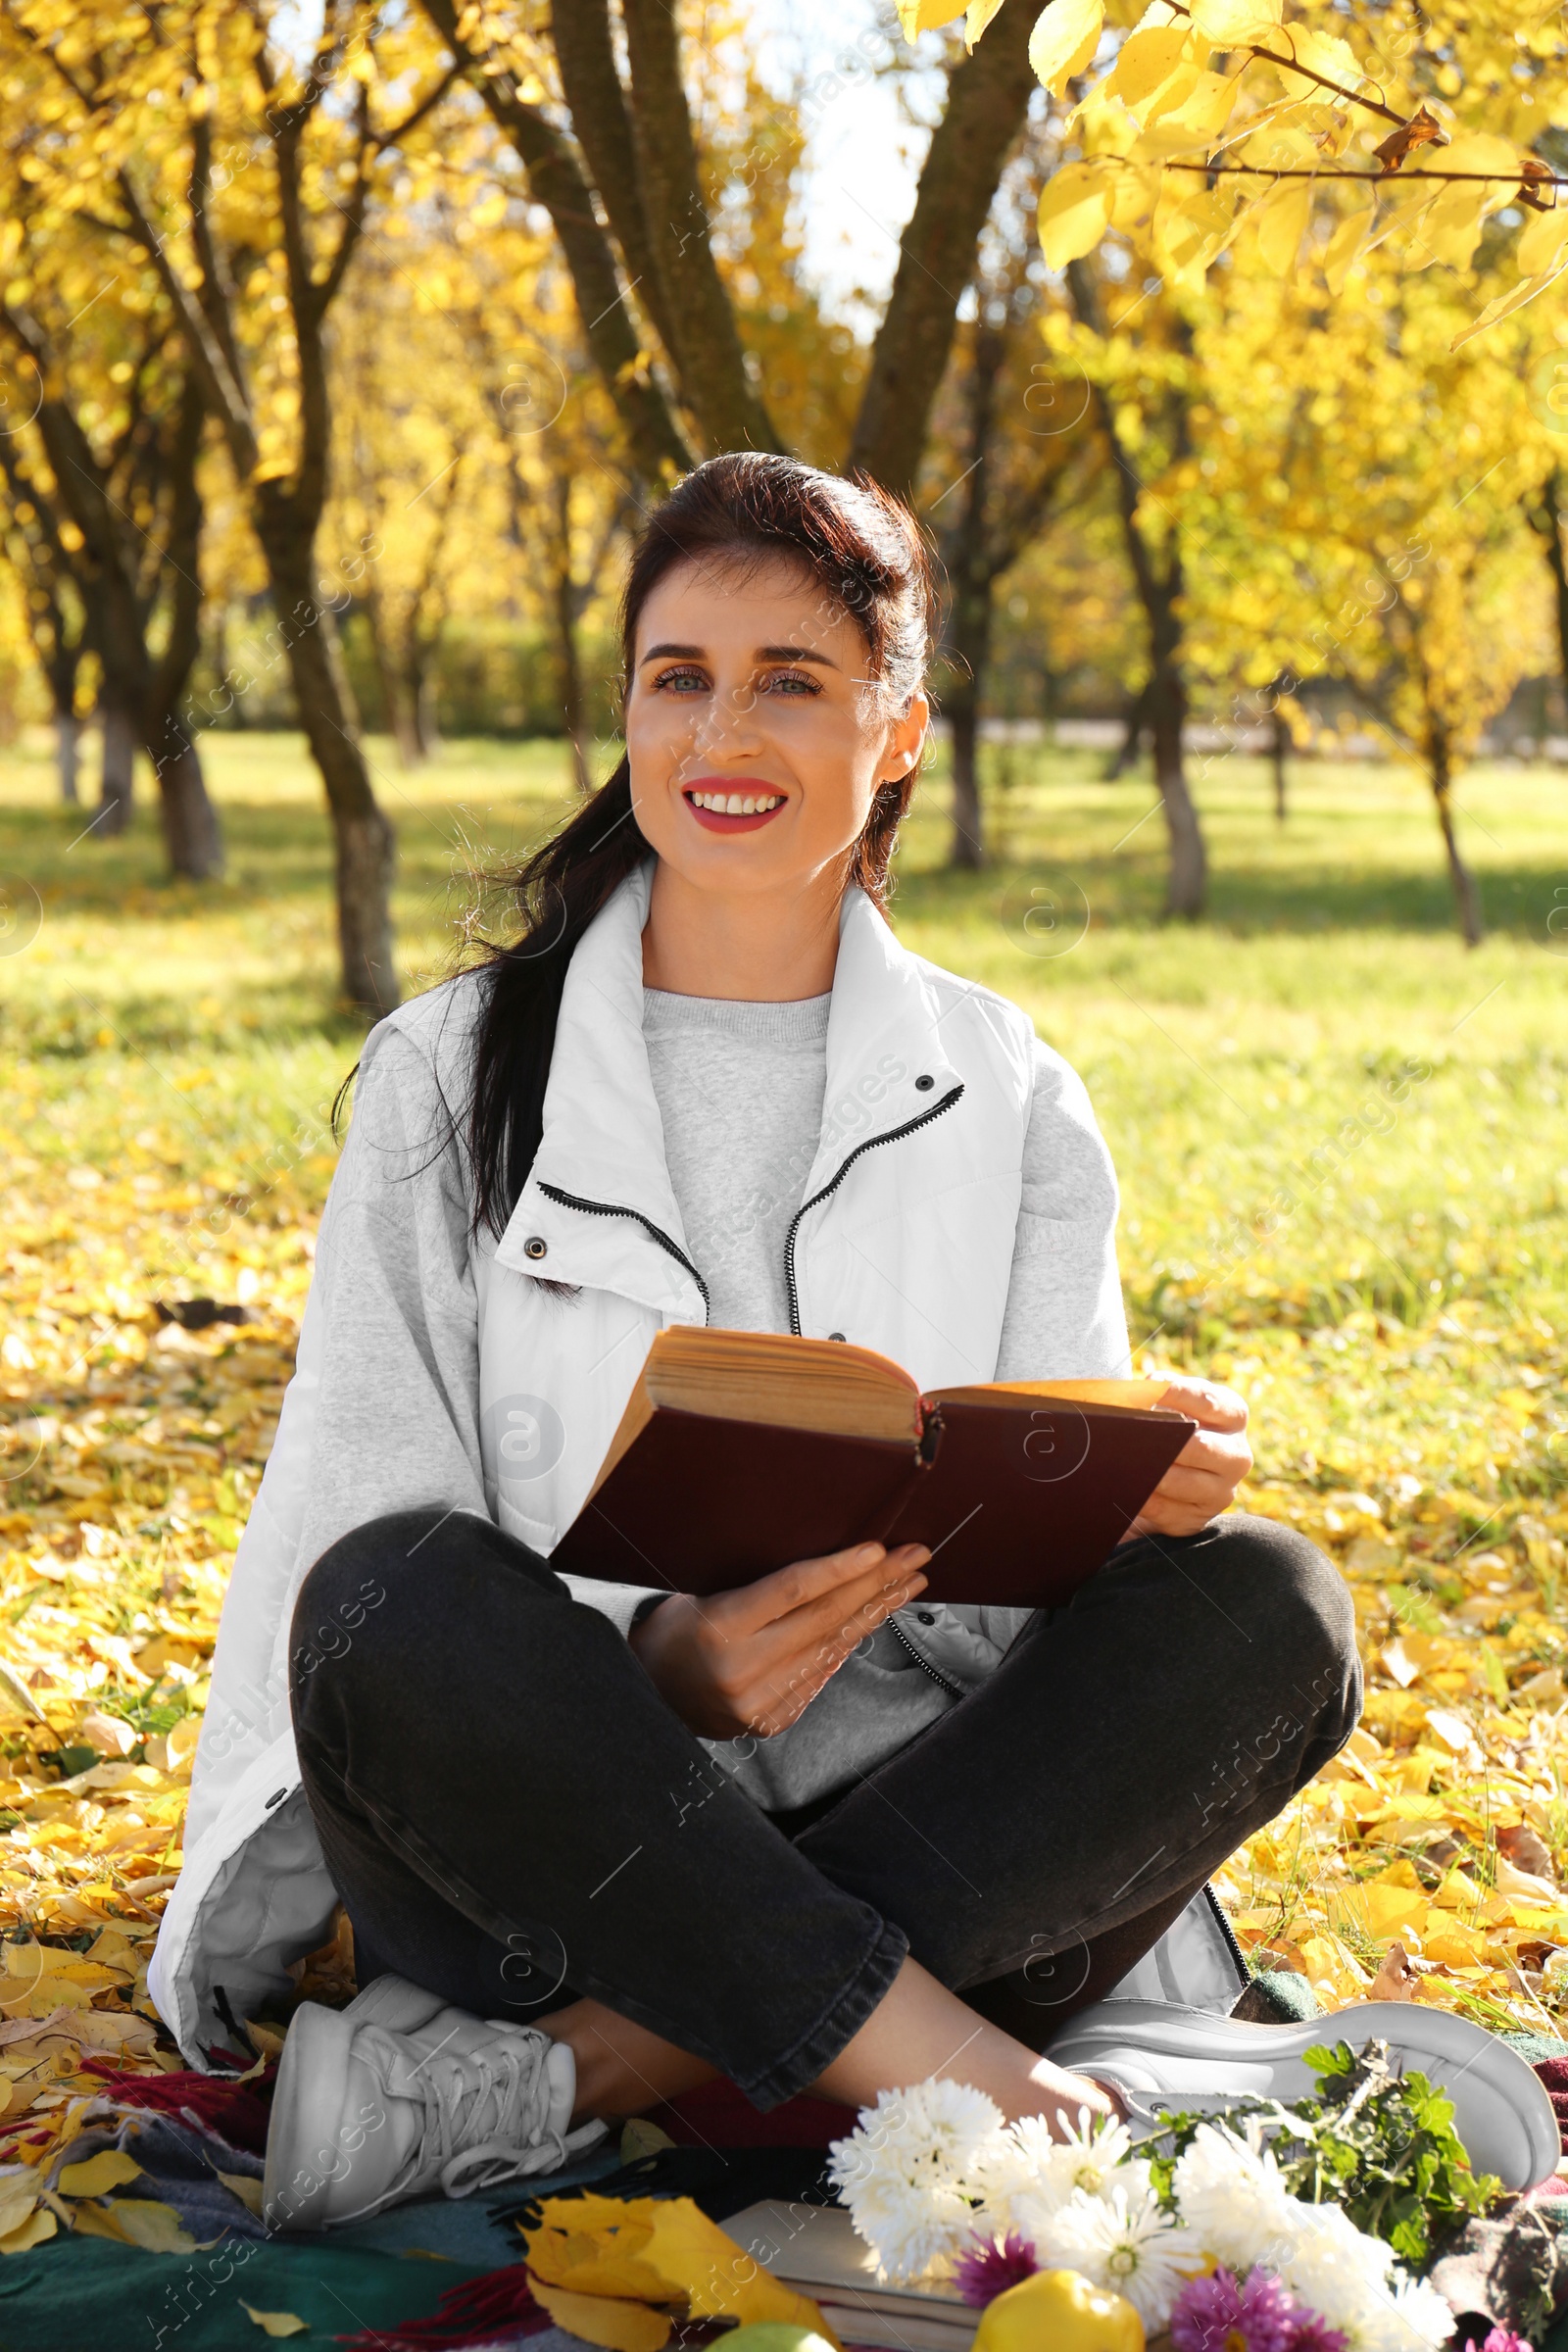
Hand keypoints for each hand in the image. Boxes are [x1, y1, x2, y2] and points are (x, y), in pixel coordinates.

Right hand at [628, 1541, 930, 1740]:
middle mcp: (742, 1669)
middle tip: (913, 1558)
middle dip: (875, 1584)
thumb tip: (823, 1569)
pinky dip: (846, 1645)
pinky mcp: (770, 1721)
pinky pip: (819, 1676)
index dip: (841, 1568)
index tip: (880, 1549)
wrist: (643, 1699)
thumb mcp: (692, 1597)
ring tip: (907, 1585)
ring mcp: (758, 1702)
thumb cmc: (667, 1636)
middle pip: (824, 1618)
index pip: (793, 1591)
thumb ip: (754, 1590)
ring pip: (831, 1649)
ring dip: (874, 1613)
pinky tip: (871, 1620)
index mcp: (719, 1628)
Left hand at [1122, 1375, 1251, 1540]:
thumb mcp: (1174, 1403)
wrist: (1172, 1473)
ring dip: (1150, 1472)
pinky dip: (1143, 1499)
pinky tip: (1125, 1488)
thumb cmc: (1170, 1427)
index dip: (1176, 1392)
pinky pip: (1167, 1511)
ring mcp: (1222, 1490)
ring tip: (1122, 1460)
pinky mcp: (1198, 1518)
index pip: (1207, 1400)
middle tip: (1129, 1431)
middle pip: (1199, 1447)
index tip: (1148, 1386)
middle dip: (1163, 1439)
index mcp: (1233, 1415)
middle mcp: (1236, 1454)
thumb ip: (1160, 1393)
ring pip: (1182, 1482)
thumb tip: (1137, 1394)